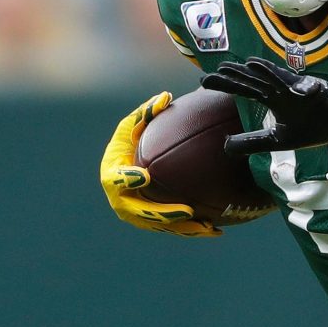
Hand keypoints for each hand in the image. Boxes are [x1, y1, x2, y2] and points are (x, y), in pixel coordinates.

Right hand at [99, 92, 221, 236]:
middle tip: (185, 210)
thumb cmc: (131, 139)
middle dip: (161, 214)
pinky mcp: (153, 220)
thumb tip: (165, 97)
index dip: (126, 180)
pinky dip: (192, 229)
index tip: (143, 176)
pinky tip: (215, 230)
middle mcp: (121, 198)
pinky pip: (172, 228)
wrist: (131, 162)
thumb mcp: (134, 123)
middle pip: (139, 212)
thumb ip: (146, 111)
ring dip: (182, 228)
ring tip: (205, 226)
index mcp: (112, 173)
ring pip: (159, 225)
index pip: (115, 179)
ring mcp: (136, 213)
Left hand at [201, 58, 327, 153]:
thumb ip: (252, 142)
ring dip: (266, 72)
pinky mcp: (318, 92)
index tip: (203, 81)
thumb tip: (224, 147)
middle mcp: (282, 91)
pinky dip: (300, 85)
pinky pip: (308, 87)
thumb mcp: (277, 141)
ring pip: (279, 79)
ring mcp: (300, 89)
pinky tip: (298, 87)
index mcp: (273, 100)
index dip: (226, 84)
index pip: (245, 89)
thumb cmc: (312, 127)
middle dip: (237, 76)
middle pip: (256, 80)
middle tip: (213, 72)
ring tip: (248, 65)